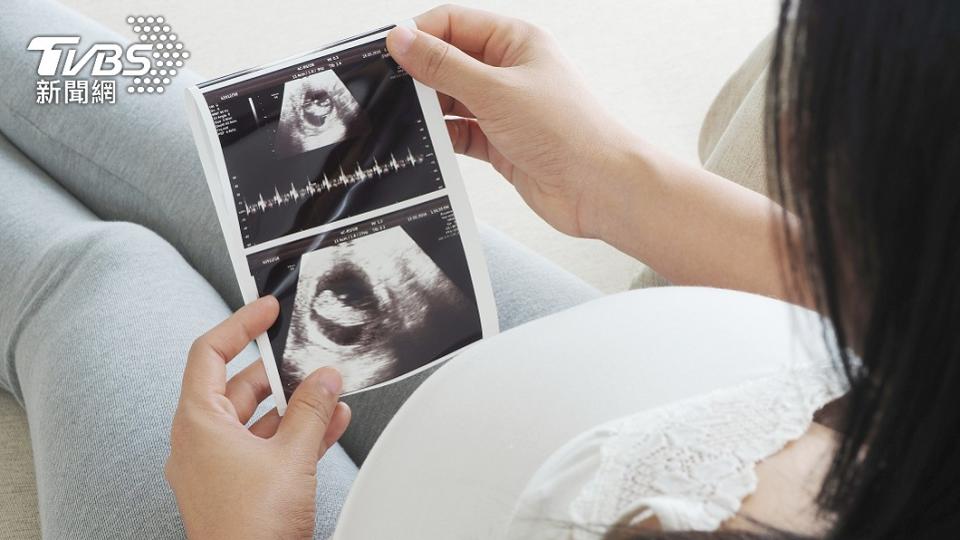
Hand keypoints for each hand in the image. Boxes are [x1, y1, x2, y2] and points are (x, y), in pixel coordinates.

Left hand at [165, 296, 350, 539]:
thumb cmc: (250, 527)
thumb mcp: (291, 457)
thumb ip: (311, 410)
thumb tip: (325, 378)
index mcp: (198, 423)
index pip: (211, 354)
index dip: (240, 325)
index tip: (267, 308)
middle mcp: (202, 440)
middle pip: (240, 386)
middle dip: (282, 373)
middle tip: (313, 357)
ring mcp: (219, 465)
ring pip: (259, 418)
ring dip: (296, 405)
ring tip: (332, 392)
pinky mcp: (239, 486)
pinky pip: (268, 447)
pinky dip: (296, 434)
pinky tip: (330, 426)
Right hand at [387, 5, 638, 237]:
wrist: (599, 188)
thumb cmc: (567, 131)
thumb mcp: (495, 90)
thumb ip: (444, 66)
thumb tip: (402, 40)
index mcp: (515, 42)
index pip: (454, 23)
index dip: (419, 34)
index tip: (388, 52)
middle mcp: (509, 72)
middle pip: (449, 61)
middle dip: (420, 74)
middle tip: (387, 89)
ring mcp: (504, 109)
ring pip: (452, 99)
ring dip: (429, 108)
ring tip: (403, 117)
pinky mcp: (500, 143)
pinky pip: (459, 132)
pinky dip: (442, 136)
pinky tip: (424, 142)